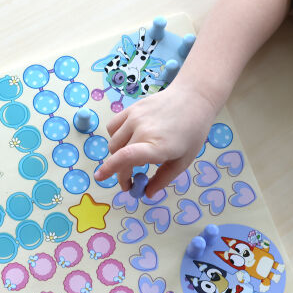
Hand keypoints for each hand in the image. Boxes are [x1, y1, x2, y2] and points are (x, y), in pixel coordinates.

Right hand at [94, 83, 216, 196]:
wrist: (192, 98)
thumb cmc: (192, 132)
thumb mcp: (183, 161)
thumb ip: (163, 179)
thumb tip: (147, 193)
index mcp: (158, 146)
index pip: (126, 158)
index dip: (110, 170)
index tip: (100, 178)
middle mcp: (143, 130)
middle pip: (117, 155)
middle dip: (120, 171)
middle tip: (130, 178)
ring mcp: (135, 117)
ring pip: (113, 143)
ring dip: (118, 155)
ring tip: (134, 156)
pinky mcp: (131, 109)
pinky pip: (113, 127)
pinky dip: (115, 137)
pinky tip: (129, 139)